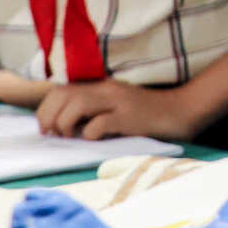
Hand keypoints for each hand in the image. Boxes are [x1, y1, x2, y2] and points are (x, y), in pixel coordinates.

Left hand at [35, 79, 200, 141]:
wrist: (182, 111)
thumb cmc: (147, 115)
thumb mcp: (115, 107)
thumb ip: (92, 111)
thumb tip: (62, 127)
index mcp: (100, 87)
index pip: (59, 90)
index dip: (45, 110)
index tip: (48, 130)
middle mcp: (105, 90)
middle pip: (62, 95)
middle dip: (49, 118)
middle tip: (56, 136)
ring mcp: (118, 102)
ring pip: (76, 105)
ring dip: (66, 124)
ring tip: (73, 138)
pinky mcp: (130, 117)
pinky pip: (99, 124)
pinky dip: (90, 135)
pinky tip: (96, 140)